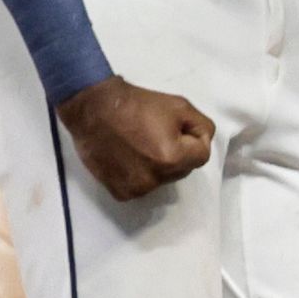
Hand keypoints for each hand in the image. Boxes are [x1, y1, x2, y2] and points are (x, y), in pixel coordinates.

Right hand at [57, 74, 214, 201]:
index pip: (202, 155)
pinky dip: (139, 175)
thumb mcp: (179, 105)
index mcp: (173, 158)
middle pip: (182, 170)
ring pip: (162, 180)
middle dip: (176, 154)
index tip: (175, 128)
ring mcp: (137, 189)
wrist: (94, 108)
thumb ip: (202, 126)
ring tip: (140, 145)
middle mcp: (155, 179)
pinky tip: (128, 158)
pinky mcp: (121, 193)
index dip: (193, 139)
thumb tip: (204, 142)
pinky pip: (142, 187)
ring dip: (158, 166)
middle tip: (156, 135)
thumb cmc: (137, 104)